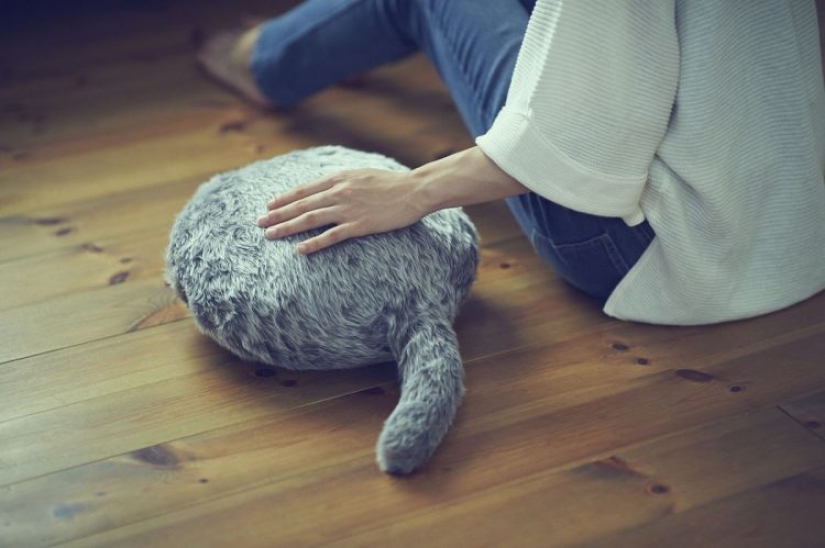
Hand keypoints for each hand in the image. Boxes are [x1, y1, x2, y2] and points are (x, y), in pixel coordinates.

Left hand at [257, 168, 427, 253]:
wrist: (414, 190)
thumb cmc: (390, 183)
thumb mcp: (361, 174)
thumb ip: (341, 180)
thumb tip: (324, 187)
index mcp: (339, 178)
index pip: (304, 190)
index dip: (284, 199)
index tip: (268, 206)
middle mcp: (339, 192)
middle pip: (301, 205)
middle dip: (278, 214)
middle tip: (260, 223)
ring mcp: (348, 209)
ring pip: (310, 219)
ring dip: (287, 227)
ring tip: (270, 235)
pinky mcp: (359, 225)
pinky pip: (331, 236)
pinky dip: (313, 243)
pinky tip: (299, 250)